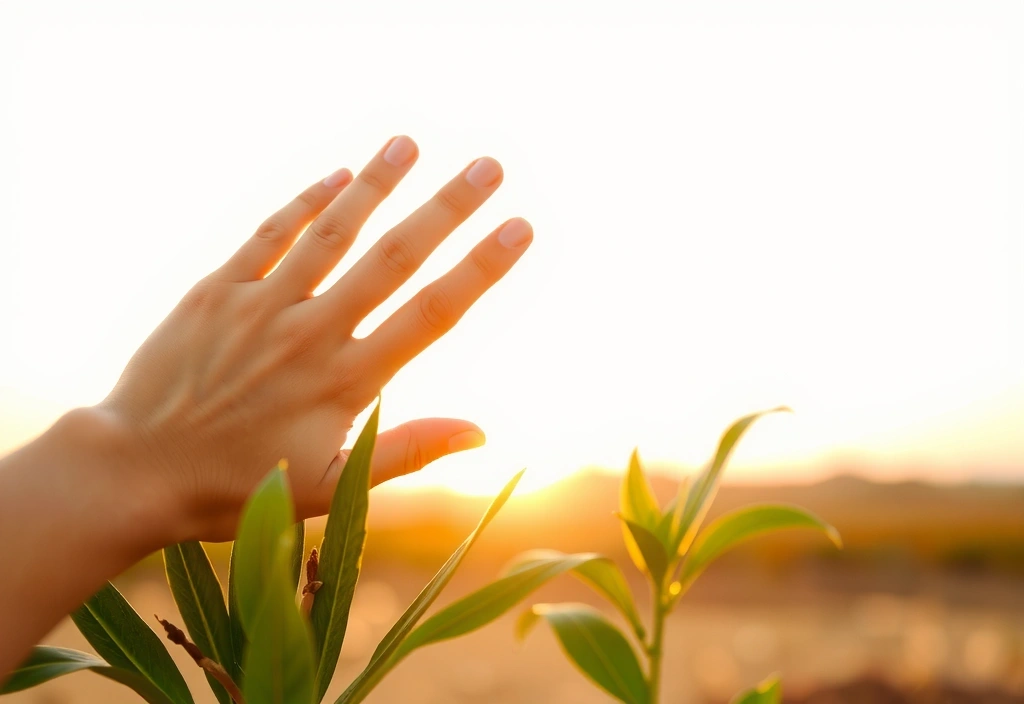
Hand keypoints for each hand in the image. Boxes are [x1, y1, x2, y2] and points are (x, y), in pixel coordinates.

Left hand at [87, 136, 531, 540]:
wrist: (133, 471)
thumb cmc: (237, 488)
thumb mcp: (331, 487)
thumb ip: (408, 452)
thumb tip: (481, 432)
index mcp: (346, 381)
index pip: (431, 313)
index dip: (480, 267)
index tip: (519, 227)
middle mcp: (311, 333)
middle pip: (392, 258)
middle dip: (446, 209)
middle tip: (488, 167)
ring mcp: (262, 306)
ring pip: (331, 232)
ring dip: (375, 185)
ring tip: (409, 145)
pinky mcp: (216, 292)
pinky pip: (269, 235)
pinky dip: (305, 202)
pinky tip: (336, 175)